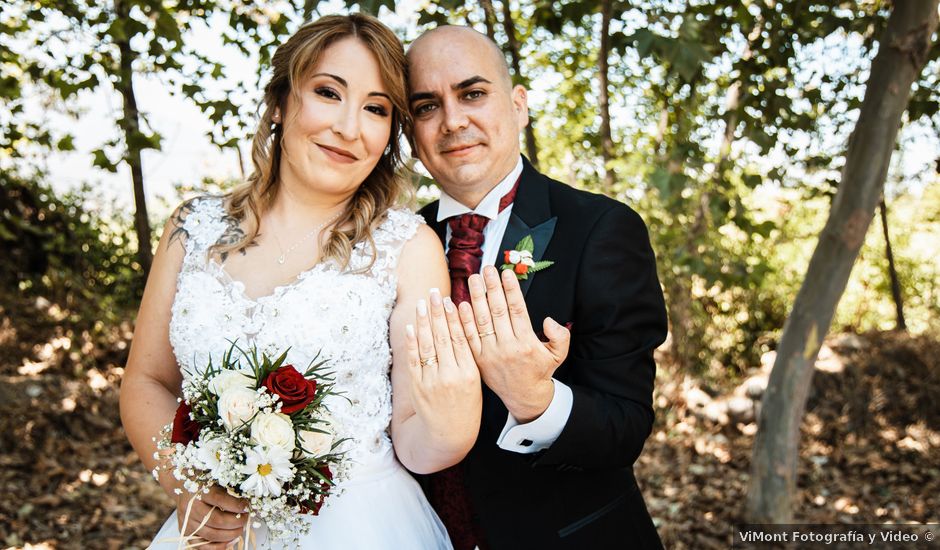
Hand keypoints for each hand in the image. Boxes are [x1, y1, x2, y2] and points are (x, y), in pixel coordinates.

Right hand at [175, 484, 248, 548]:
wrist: (181, 487)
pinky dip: (219, 546)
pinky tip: (230, 540)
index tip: (246, 507)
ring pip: (212, 535)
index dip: (236, 505)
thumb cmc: (203, 483)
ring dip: (231, 535)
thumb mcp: (215, 479)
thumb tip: (247, 502)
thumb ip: (229, 489)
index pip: (219, 500)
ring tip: (240, 529)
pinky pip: (203, 546)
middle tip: (245, 519)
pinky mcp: (186, 533)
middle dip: (236, 522)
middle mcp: (191, 508)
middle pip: (217, 521)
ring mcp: (187, 522)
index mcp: (199, 491)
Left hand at [405, 288, 481, 448]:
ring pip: (427, 345)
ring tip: (422, 304)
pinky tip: (411, 327)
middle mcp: (451, 376)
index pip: (461, 339)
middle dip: (437, 313)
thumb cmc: (467, 407)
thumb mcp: (476, 383)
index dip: (455, 318)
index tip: (451, 300)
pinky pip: (414, 360)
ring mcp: (432, 381)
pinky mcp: (418, 387)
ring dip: (423, 322)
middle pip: (443, 338)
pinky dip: (412, 342)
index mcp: (470, 374)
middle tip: (434, 293)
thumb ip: (469, 358)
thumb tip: (463, 329)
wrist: (449, 435)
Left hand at [459, 265, 569, 422]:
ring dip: (476, 298)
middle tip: (487, 269)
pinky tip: (460, 304)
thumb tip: (548, 320)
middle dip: (491, 288)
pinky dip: (464, 321)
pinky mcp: (478, 360)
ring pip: (481, 321)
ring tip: (473, 279)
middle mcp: (507, 347)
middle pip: (497, 311)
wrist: (524, 396)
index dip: (511, 290)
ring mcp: (490, 354)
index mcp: (526, 343)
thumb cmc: (540, 371)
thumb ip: (560, 336)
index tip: (506, 273)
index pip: (517, 310)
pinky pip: (469, 337)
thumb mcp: (558, 354)